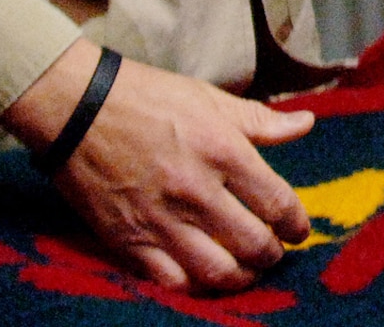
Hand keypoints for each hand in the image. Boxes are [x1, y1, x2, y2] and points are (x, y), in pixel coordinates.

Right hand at [4, 39, 315, 292]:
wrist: (78, 108)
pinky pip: (171, 281)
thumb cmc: (148, 97)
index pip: (277, 203)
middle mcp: (196, 191)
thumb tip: (306, 124)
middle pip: (253, 244)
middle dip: (273, 254)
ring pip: (217, 273)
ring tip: (246, 270)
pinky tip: (203, 275)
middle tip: (274, 251)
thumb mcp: (210, 99)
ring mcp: (161, 220)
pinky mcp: (128, 241)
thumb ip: (260, 120)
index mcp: (222, 150)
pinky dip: (194, 285)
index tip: (297, 229)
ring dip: (241, 278)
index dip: (295, 223)